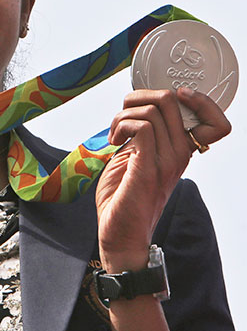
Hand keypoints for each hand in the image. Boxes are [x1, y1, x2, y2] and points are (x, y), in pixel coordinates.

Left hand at [95, 87, 230, 269]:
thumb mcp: (135, 157)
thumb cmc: (123, 196)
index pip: (215, 123)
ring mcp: (166, 161)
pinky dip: (122, 125)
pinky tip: (114, 140)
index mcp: (180, 151)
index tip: (168, 98)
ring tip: (114, 133)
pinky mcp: (148, 168)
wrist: (118, 233)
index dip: (198, 99)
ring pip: (154, 110)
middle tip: (121, 115)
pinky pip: (141, 127)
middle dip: (138, 97)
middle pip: (173, 101)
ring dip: (124, 114)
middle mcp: (179, 155)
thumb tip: (135, 106)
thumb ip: (142, 134)